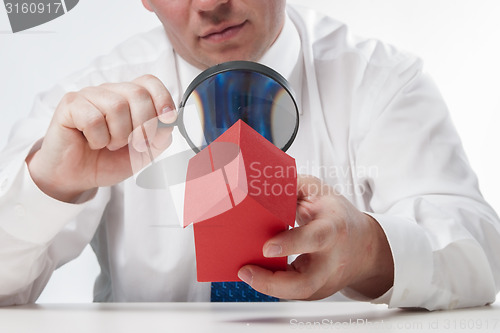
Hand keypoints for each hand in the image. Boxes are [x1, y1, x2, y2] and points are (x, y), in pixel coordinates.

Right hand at [26, 75, 176, 201]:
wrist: (77, 177)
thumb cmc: (108, 160)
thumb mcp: (144, 153)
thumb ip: (160, 136)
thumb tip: (170, 121)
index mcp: (129, 98)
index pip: (150, 82)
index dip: (163, 99)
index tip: (168, 119)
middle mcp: (110, 92)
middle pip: (137, 93)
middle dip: (143, 125)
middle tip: (136, 144)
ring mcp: (89, 96)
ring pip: (116, 106)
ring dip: (118, 135)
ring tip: (109, 144)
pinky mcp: (70, 105)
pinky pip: (93, 118)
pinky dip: (98, 138)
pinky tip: (93, 143)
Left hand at [238, 175, 393, 299]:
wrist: (365, 245)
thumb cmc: (338, 215)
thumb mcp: (318, 192)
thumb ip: (292, 186)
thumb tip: (263, 182)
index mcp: (332, 229)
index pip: (314, 239)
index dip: (290, 244)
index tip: (267, 247)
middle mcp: (330, 260)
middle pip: (305, 282)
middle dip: (272, 282)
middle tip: (246, 271)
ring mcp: (325, 280)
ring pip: (297, 295)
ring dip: (267, 287)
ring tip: (246, 273)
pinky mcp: (317, 292)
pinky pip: (293, 295)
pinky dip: (273, 288)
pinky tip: (258, 277)